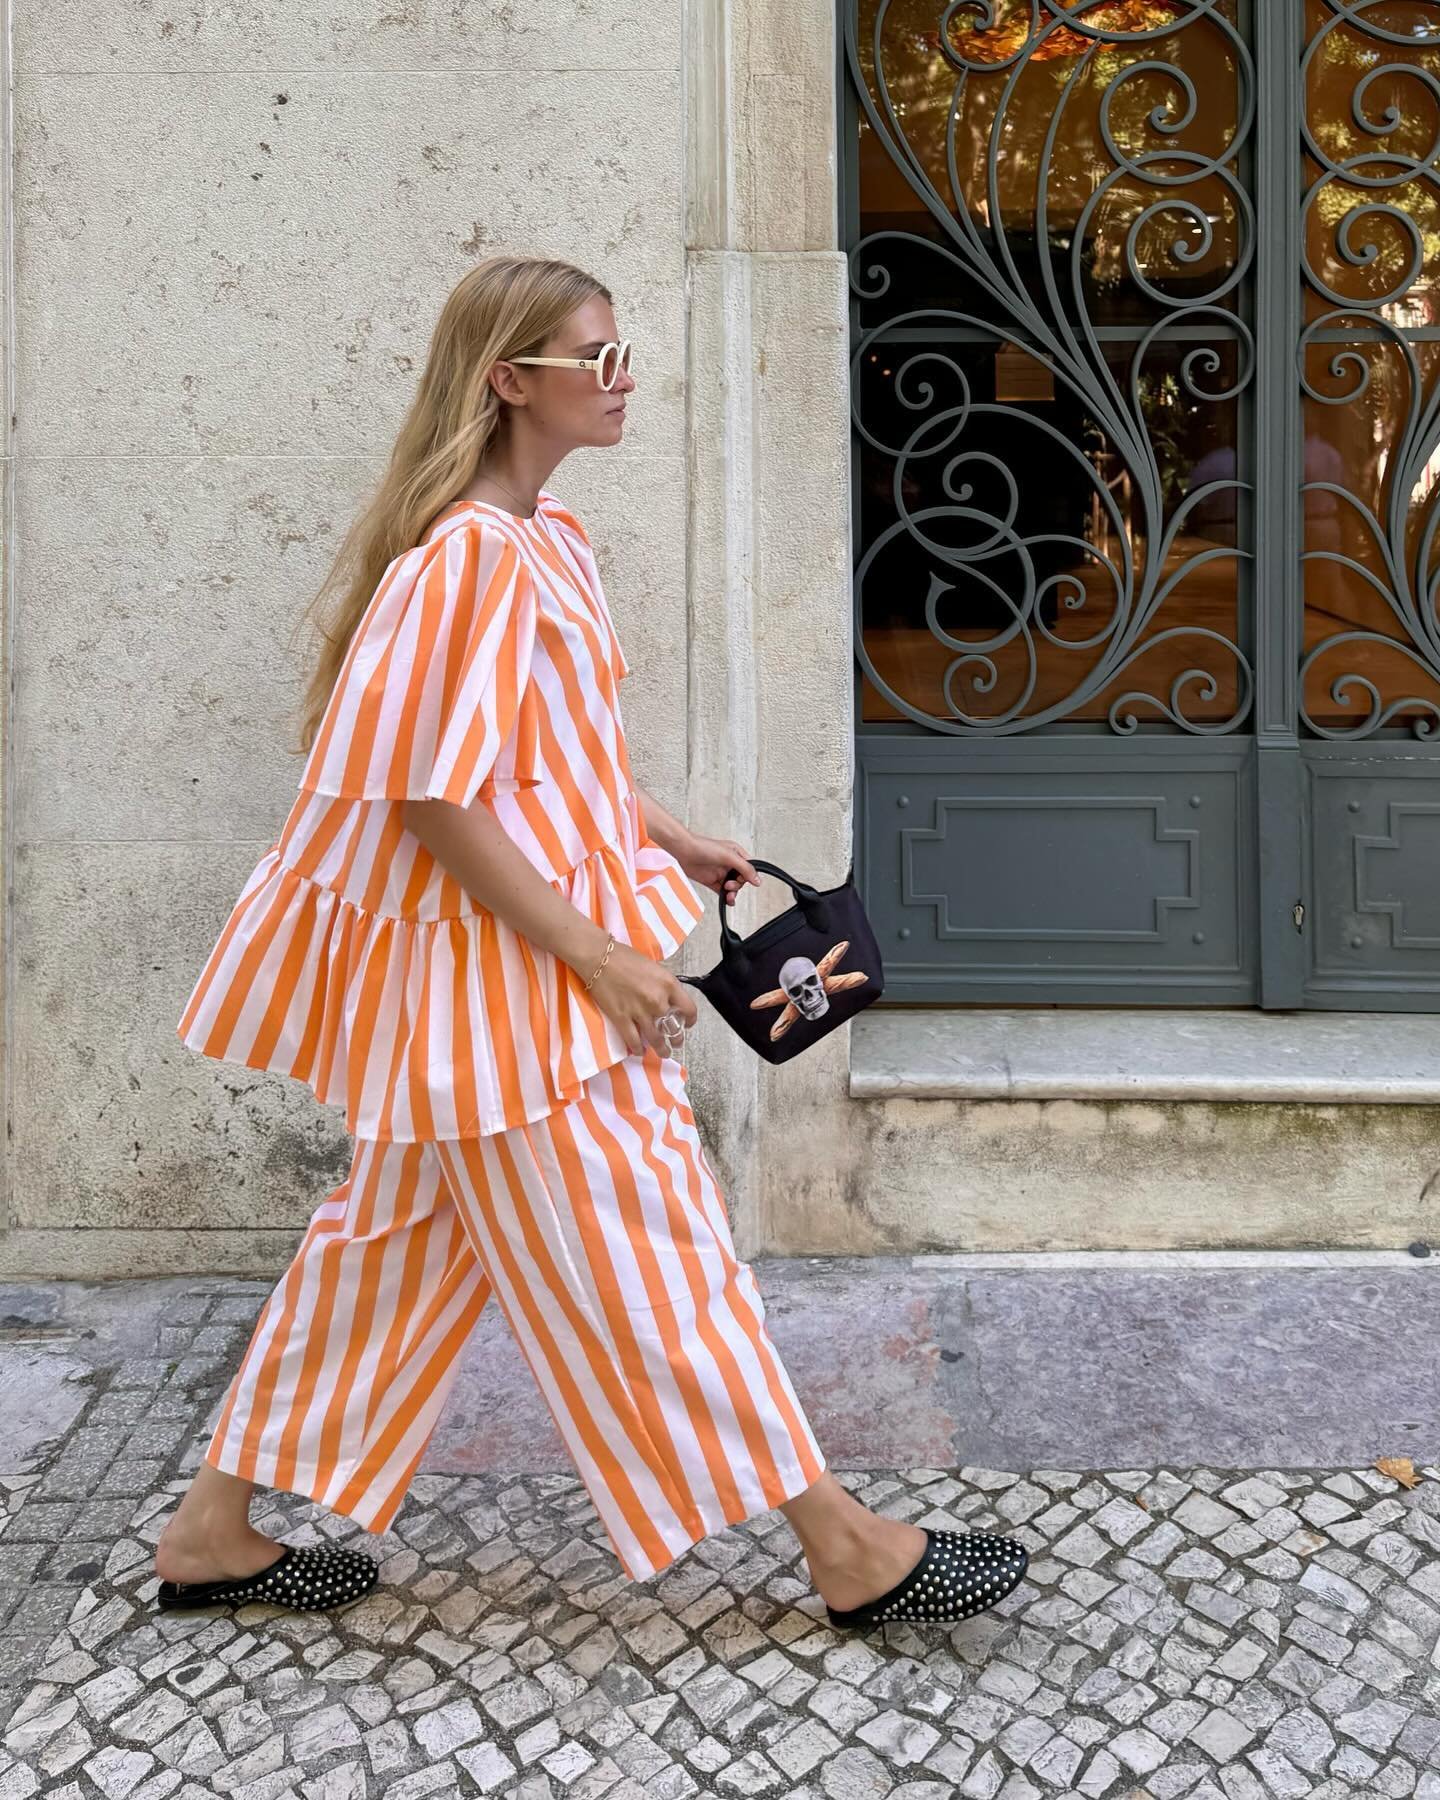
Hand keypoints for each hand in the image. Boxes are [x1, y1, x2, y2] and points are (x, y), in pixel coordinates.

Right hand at [585, 940, 699, 1057]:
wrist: (599, 958)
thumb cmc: (625, 957)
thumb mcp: (654, 968)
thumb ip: (663, 985)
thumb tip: (666, 998)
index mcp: (668, 984)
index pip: (688, 1008)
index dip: (690, 1019)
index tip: (687, 1023)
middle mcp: (658, 1000)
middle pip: (673, 1028)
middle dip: (676, 1038)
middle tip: (675, 1042)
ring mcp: (640, 1012)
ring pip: (656, 1039)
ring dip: (661, 1049)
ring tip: (663, 1053)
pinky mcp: (622, 1019)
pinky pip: (633, 1041)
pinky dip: (638, 1049)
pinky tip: (640, 1051)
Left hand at [678, 833, 761, 909]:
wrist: (682, 851)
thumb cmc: (703, 847)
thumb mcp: (729, 856)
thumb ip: (745, 868)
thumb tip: (757, 880)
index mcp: (736, 853)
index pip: (749, 868)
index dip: (748, 876)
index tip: (744, 881)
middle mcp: (729, 863)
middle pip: (741, 879)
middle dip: (738, 885)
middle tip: (730, 885)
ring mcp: (720, 872)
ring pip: (732, 887)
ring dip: (732, 893)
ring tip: (728, 894)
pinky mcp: (711, 880)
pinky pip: (722, 892)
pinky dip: (725, 897)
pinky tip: (727, 900)